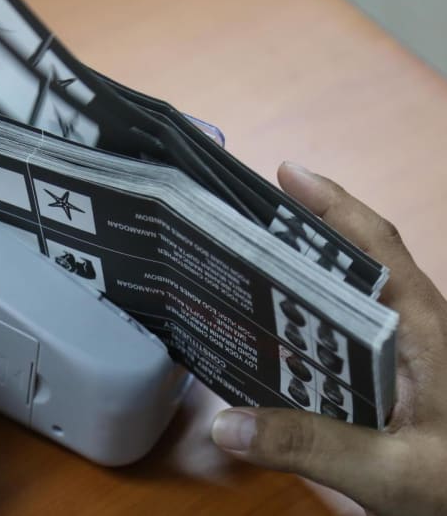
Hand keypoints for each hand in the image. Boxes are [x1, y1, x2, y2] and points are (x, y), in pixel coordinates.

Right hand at [210, 162, 446, 514]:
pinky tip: (270, 329)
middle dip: (302, 230)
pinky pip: (343, 330)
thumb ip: (312, 446)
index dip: (333, 204)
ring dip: (301, 271)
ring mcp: (403, 350)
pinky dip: (306, 314)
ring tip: (243, 262)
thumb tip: (224, 424)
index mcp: (421, 328)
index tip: (285, 172)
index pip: (377, 247)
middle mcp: (411, 326)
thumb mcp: (390, 472)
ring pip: (348, 294)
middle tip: (240, 219)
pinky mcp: (393, 375)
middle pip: (355, 260)